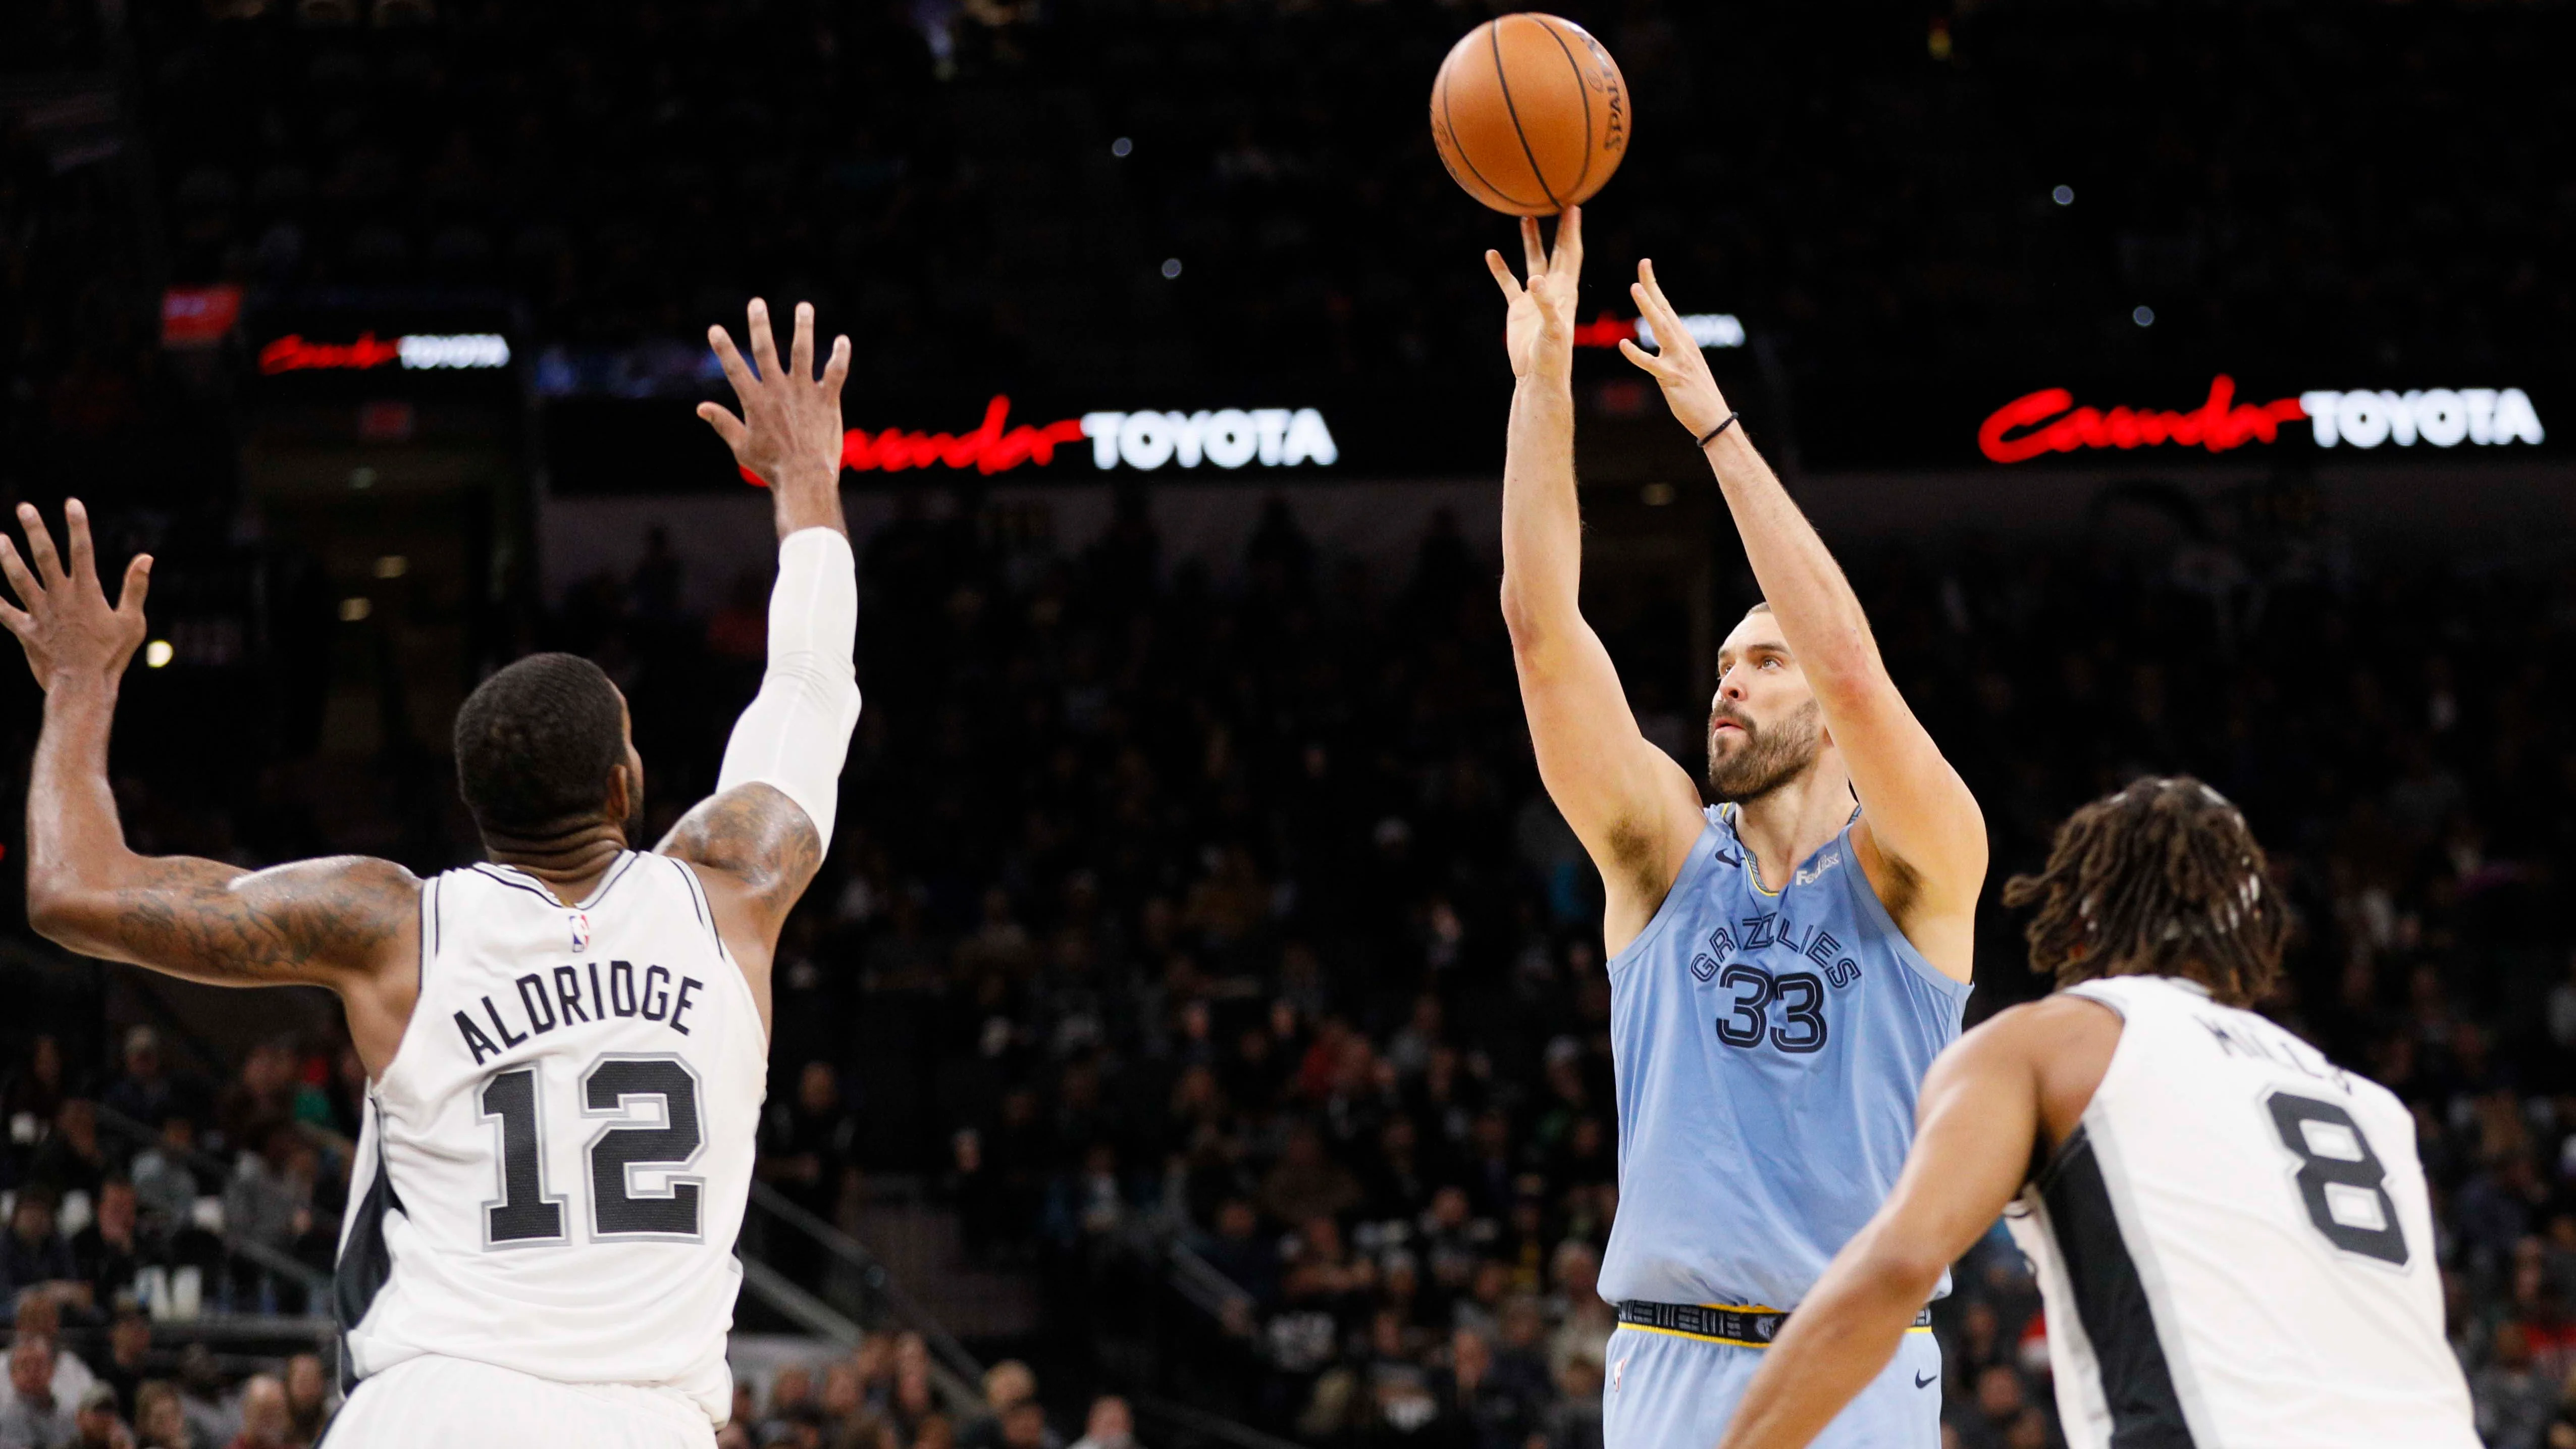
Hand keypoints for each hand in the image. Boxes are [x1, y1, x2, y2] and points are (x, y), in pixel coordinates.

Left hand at [0, 499, 150, 694]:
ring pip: (19, 578)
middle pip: (44, 557)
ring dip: (7, 556)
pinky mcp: (26, 631)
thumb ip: (135, 587)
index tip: (71, 502)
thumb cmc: (112, 656)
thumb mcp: (132, 622)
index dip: (77, 525)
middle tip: (25, 508)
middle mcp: (60, 597)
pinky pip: (4, 612)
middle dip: (34, 530)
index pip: (82, 550)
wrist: (83, 687)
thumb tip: (146, 557)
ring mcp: (40, 613)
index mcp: (87, 593)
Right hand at [698, 298, 852, 534]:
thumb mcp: (741, 447)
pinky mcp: (827, 400)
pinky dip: (840, 355)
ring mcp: (804, 392)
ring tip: (803, 306)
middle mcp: (778, 390)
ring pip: (803, 352)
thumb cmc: (771, 468)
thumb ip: (723, 423)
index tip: (715, 328)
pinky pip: (835, 372)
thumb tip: (700, 407)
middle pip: (766, 350)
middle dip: (759, 325)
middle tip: (756, 303)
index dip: (724, 347)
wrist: (805, 479)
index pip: (735, 368)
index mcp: (755, 401)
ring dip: (803, 327)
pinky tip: (843, 340)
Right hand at [1485, 206, 1582, 383]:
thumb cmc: (1552, 356)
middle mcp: (1552, 290)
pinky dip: (1501, 269)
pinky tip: (1491, 254)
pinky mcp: (1518, 309)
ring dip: (1530, 241)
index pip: (1570, 254)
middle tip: (1557, 201)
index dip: (1571, 231)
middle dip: (1558, 228)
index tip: (1573, 207)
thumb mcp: (1552, 329)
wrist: (1537, 376)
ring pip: (1533, 262)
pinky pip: (1508, 283)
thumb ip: (1544, 304)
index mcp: (1565, 292)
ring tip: (1527, 217)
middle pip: (1556, 251)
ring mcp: (1534, 298)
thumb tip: (1534, 279)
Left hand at [1617, 259, 1733, 438]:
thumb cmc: (1696, 393)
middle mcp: (1682, 344)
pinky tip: (1623, 344)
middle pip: (1664, 310)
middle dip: (1652, 286)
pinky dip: (1637, 355)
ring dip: (1647, 307)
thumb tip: (1657, 339)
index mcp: (1683, 340)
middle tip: (1643, 264)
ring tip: (1635, 288)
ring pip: (1660, 328)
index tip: (1645, 266)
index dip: (1654, 287)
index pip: (1666, 308)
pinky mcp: (1672, 378)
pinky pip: (1652, 364)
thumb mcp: (1683, 364)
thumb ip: (1670, 350)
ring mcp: (1678, 360)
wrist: (1713, 417)